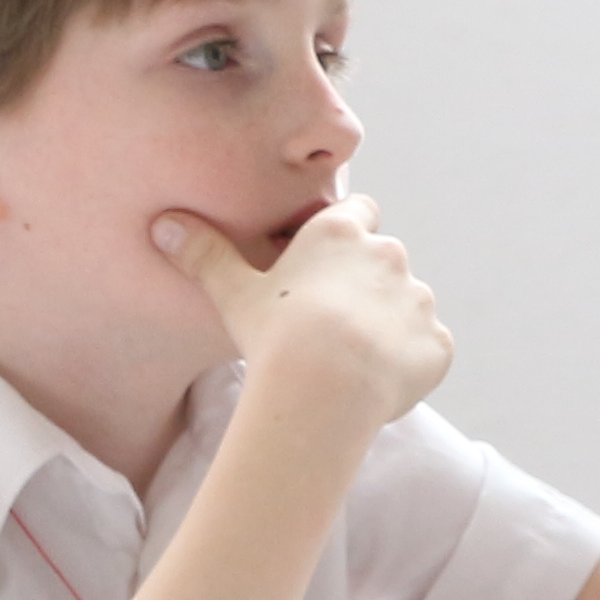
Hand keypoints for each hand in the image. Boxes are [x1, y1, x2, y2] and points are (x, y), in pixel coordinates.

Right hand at [160, 193, 450, 434]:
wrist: (325, 388)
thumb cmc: (274, 334)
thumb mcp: (232, 292)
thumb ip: (204, 254)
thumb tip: (163, 224)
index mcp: (343, 233)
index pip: (359, 211)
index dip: (345, 236)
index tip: (326, 264)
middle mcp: (389, 255)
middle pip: (384, 261)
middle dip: (365, 285)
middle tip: (330, 323)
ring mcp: (419, 299)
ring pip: (407, 306)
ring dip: (388, 324)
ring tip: (351, 360)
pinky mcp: (437, 343)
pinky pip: (428, 349)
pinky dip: (409, 363)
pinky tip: (376, 385)